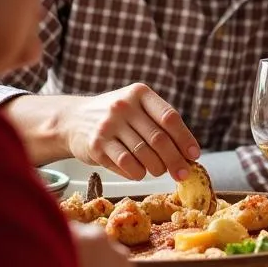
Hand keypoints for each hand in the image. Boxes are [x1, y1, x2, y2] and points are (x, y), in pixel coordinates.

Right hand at [59, 83, 200, 179]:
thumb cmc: (117, 117)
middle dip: (175, 160)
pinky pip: (126, 164)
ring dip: (157, 168)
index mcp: (140, 93)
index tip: (194, 155)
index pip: (170, 117)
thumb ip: (160, 124)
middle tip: (183, 173)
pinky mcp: (97, 145)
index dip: (185, 138)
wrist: (73, 120)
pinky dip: (138, 172)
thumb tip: (187, 153)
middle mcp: (123, 106)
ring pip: (144, 154)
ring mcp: (108, 125)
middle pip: (159, 139)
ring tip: (159, 170)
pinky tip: (140, 172)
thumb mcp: (137, 108)